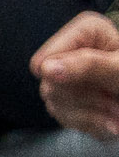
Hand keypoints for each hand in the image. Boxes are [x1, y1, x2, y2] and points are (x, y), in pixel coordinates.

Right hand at [38, 11, 118, 137]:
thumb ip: (88, 66)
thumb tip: (45, 68)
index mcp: (84, 32)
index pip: (45, 61)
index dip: (65, 77)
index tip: (98, 82)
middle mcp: (70, 53)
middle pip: (50, 87)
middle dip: (86, 101)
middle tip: (116, 105)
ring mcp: (68, 78)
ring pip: (56, 106)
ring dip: (91, 117)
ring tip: (118, 115)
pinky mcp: (71, 99)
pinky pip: (65, 118)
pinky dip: (90, 124)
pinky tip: (110, 121)